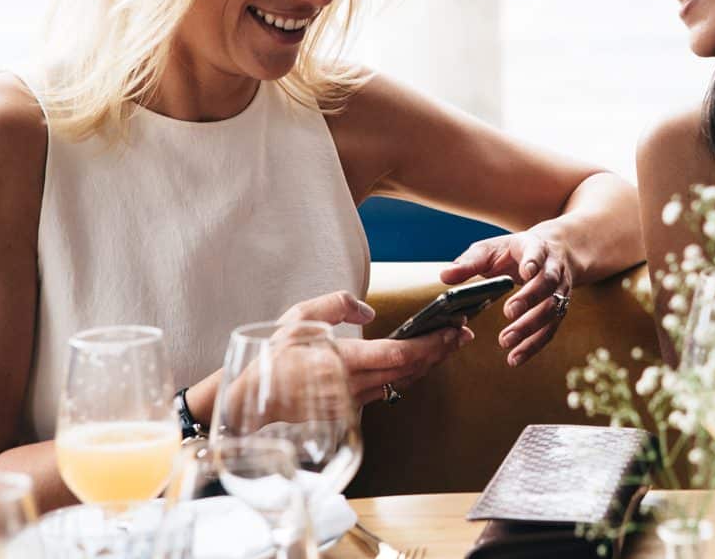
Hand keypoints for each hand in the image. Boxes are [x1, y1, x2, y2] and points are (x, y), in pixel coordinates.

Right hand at [279, 289, 471, 405]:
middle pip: (409, 371)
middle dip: (440, 352)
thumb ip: (337, 305)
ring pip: (401, 383)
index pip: (399, 355)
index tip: (452, 330)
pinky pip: (387, 391)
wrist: (253, 398)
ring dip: (428, 365)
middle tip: (462, 334)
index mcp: (343, 361)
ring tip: (448, 345)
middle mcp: (353, 385)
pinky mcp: (350, 410)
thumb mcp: (300, 317)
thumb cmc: (275, 355)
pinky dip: (407, 376)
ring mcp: (353, 402)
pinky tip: (418, 362)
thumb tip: (369, 312)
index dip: (431, 344)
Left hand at [441, 231, 573, 366]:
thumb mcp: (492, 249)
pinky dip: (533, 345)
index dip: (533, 262)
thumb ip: (470, 262)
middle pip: (547, 284)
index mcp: (535, 247)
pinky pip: (550, 330)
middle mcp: (553, 269)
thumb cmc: (514, 252)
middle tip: (509, 312)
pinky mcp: (559, 310)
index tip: (526, 272)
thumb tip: (445, 276)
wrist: (553, 251)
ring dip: (530, 328)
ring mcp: (560, 290)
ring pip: (551, 309)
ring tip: (506, 341)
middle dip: (529, 298)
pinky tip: (515, 358)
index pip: (537, 252)